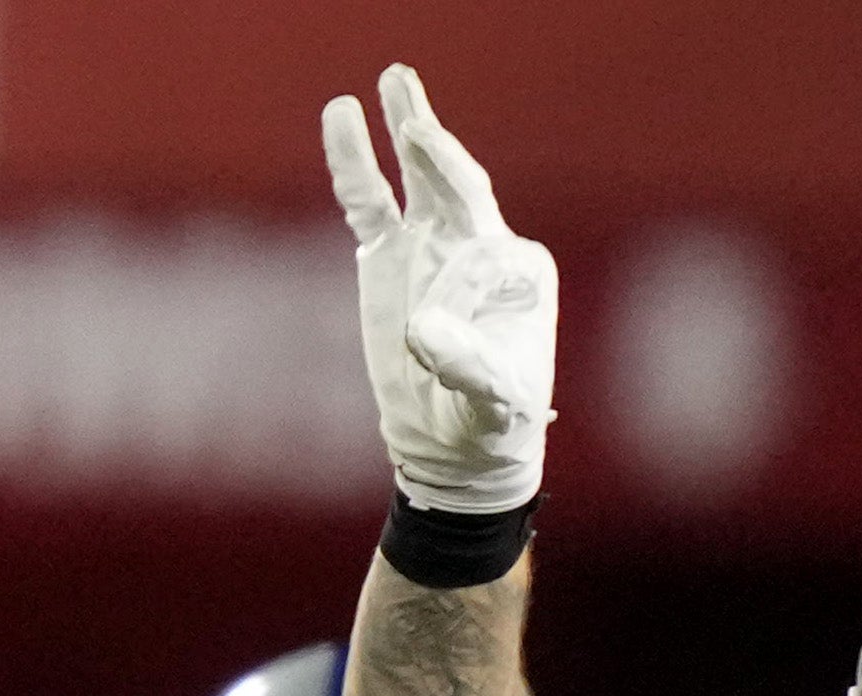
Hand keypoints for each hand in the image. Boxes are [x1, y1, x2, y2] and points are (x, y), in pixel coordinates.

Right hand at [322, 65, 557, 513]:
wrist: (457, 451)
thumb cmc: (491, 427)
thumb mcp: (492, 405)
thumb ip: (469, 368)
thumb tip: (422, 328)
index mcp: (518, 270)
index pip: (482, 246)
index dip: (454, 284)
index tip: (428, 335)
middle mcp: (477, 245)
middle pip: (456, 180)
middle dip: (435, 144)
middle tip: (410, 102)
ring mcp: (430, 246)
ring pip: (415, 177)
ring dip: (405, 127)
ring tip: (395, 78)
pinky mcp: (388, 258)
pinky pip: (368, 201)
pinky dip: (354, 161)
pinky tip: (343, 114)